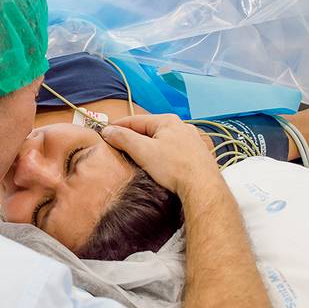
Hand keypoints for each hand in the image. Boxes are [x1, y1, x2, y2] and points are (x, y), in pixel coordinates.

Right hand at [100, 114, 220, 197]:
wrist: (203, 187)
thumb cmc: (175, 167)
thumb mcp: (143, 151)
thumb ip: (124, 138)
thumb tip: (108, 131)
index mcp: (167, 121)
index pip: (135, 120)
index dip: (118, 126)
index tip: (105, 132)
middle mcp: (181, 127)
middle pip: (149, 130)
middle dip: (133, 136)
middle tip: (117, 145)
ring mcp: (191, 141)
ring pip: (162, 140)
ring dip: (148, 146)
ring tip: (136, 155)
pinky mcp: (196, 155)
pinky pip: (172, 150)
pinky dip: (161, 154)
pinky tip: (157, 164)